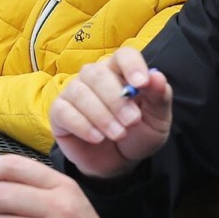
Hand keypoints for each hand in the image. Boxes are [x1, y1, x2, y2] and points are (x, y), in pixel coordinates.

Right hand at [49, 47, 172, 178]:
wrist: (118, 162)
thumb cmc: (137, 135)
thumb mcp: (157, 121)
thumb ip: (159, 98)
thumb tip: (156, 76)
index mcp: (120, 72)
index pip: (123, 55)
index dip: (131, 66)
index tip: (141, 84)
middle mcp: (93, 77)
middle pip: (97, 74)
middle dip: (116, 100)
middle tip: (132, 121)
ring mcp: (73, 92)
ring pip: (80, 92)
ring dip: (101, 116)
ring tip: (118, 134)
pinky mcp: (58, 112)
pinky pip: (63, 111)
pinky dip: (82, 125)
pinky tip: (97, 138)